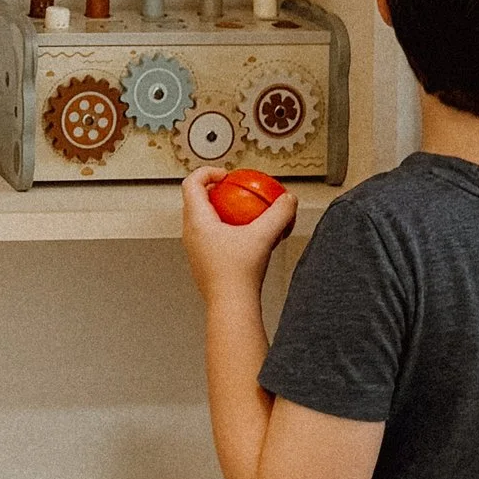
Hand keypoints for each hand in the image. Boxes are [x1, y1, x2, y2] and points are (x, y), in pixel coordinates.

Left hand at [183, 163, 296, 296]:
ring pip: (200, 220)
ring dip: (218, 211)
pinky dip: (222, 230)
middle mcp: (190, 233)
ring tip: (241, 215)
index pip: (191, 183)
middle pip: (194, 200)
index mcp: (197, 221)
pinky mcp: (202, 262)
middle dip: (214, 190)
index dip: (207, 172)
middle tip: (234, 191)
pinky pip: (207, 237)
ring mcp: (194, 249)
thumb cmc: (239, 274)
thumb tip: (288, 200)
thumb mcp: (263, 236)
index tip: (226, 175)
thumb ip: (279, 214)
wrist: (231, 307)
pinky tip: (245, 239)